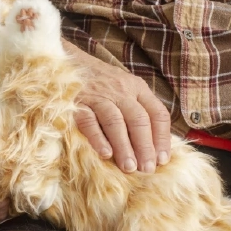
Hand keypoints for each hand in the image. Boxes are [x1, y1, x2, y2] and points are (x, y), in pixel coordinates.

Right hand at [65, 42, 170, 172]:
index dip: (162, 138)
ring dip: (124, 146)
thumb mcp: (125, 88)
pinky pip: (89, 121)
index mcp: (137, 87)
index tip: (162, 160)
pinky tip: (105, 154)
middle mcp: (121, 90)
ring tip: (129, 167)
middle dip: (145, 147)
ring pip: (116, 122)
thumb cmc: (100, 82)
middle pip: (139, 119)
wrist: (67, 60)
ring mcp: (98, 95)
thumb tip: (153, 147)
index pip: (157, 113)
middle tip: (147, 169)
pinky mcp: (77, 101)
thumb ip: (138, 110)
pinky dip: (98, 138)